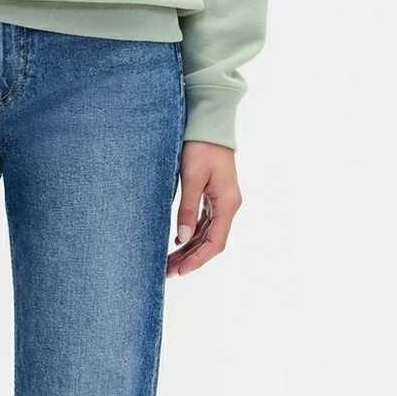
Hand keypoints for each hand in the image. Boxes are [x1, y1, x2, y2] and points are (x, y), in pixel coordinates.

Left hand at [167, 139, 240, 276]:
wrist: (210, 123)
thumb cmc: (201, 147)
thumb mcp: (191, 178)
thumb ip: (186, 209)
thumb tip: (182, 239)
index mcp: (227, 204)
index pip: (215, 243)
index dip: (197, 260)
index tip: (180, 272)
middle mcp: (228, 206)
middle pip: (210, 242)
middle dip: (190, 259)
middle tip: (167, 272)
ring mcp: (223, 201)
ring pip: (207, 234)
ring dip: (190, 249)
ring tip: (169, 262)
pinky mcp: (215, 195)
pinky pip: (205, 222)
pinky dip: (192, 235)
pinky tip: (178, 243)